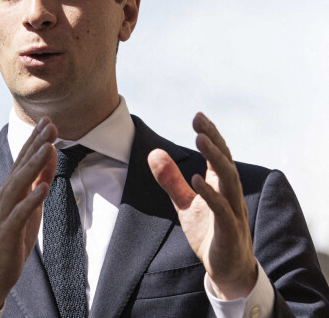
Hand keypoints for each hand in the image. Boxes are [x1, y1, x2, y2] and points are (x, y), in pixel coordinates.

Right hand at [0, 117, 57, 313]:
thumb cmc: (11, 238)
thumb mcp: (31, 207)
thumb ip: (40, 182)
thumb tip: (51, 159)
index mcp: (11, 189)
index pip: (23, 159)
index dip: (35, 140)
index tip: (47, 121)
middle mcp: (5, 196)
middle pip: (21, 166)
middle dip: (36, 145)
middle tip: (49, 125)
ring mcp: (4, 213)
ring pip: (19, 184)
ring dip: (34, 165)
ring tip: (48, 147)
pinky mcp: (6, 233)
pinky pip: (19, 214)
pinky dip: (31, 200)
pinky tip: (43, 188)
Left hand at [147, 113, 257, 299]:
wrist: (227, 270)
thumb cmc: (209, 233)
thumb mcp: (185, 204)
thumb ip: (171, 180)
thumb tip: (154, 153)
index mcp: (221, 185)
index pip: (219, 154)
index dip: (211, 135)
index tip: (198, 116)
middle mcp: (231, 194)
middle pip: (225, 161)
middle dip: (213, 139)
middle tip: (199, 121)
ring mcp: (233, 212)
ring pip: (229, 180)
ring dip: (215, 158)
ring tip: (200, 139)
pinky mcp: (229, 231)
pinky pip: (222, 209)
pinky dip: (210, 194)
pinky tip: (196, 180)